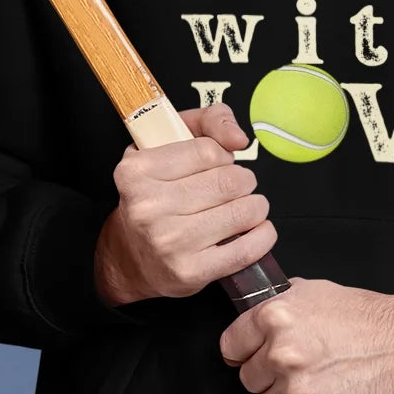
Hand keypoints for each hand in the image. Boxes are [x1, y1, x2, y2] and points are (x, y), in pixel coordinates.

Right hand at [93, 103, 276, 305]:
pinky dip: (262, 236)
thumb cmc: (155, 196)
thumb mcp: (167, 145)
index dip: (223, 157)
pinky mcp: (190, 271)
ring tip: (243, 209)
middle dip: (243, 182)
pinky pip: (246, 249)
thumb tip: (238, 139)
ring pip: (243, 212)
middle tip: (235, 188)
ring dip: (255, 208)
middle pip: (230, 182)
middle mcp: (148, 206)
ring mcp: (169, 242)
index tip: (216, 166)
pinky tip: (256, 230)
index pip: (210, 151)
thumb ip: (207, 122)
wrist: (131, 256)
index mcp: (137, 171)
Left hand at [218, 277, 393, 393]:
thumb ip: (279, 303)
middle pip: (247, 378)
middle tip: (298, 368)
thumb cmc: (365, 319)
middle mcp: (281, 355)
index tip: (254, 354)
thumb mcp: (315, 292)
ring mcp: (296, 391)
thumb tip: (254, 312)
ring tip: (315, 384)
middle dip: (268, 375)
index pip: (230, 346)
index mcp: (274, 318)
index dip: (244, 351)